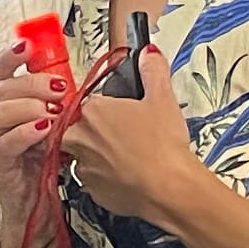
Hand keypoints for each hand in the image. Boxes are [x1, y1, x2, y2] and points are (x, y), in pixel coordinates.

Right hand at [0, 40, 69, 225]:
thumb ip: (52, 97)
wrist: (37, 200)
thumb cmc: (42, 158)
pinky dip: (26, 132)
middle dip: (33, 83)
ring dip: (30, 106)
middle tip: (60, 88)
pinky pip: (6, 142)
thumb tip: (67, 73)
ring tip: (53, 112)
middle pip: (1, 87)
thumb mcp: (49, 120)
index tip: (29, 47)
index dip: (11, 56)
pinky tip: (44, 130)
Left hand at [58, 43, 203, 226]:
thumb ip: (153, 71)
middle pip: (80, 128)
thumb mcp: (163, 99)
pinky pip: (94, 180)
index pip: (90, 103)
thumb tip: (149, 55)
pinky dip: (107, 178)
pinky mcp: (91, 192)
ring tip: (129, 157)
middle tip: (126, 137)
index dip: (108, 110)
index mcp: (92, 110)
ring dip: (100, 155)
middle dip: (98, 132)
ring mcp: (83, 167)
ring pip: (85, 155)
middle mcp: (80, 137)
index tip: (122, 116)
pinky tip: (128, 176)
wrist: (168, 188)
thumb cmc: (163, 146)